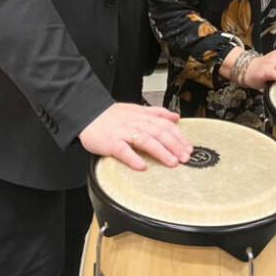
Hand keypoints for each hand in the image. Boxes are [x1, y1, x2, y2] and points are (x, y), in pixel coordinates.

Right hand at [78, 103, 193, 170]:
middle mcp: (135, 123)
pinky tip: (142, 166)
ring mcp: (122, 133)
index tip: (188, 148)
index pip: (165, 125)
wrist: (86, 115)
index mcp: (142, 116)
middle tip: (185, 157)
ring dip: (160, 151)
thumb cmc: (111, 116)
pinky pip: (122, 150)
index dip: (179, 136)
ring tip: (171, 162)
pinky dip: (133, 157)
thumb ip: (156, 113)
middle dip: (174, 145)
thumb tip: (176, 116)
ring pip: (145, 140)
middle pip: (159, 133)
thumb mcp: (136, 109)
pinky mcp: (110, 142)